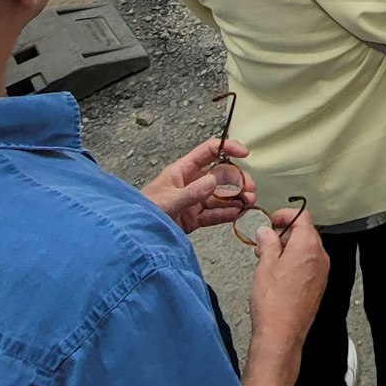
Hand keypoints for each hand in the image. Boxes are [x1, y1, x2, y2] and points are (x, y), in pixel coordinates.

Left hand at [142, 137, 257, 232]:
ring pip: (220, 196)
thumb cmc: (143, 211)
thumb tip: (213, 181)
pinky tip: (238, 213)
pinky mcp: (194, 218)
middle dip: (237, 180)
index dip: (228, 148)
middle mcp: (191, 183)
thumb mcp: (167, 200)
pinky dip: (227, 213)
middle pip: (220, 175)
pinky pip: (214, 213)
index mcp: (183, 170)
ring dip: (236, 198)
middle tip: (249, 189)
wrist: (135, 237)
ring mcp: (194, 201)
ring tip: (249, 202)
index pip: (209, 151)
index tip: (244, 153)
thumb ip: (191, 192)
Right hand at [248, 207, 328, 353]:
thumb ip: (267, 243)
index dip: (285, 215)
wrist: (281, 334)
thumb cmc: (273, 303)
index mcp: (308, 246)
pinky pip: (309, 264)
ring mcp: (322, 272)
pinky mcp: (319, 285)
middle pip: (305, 232)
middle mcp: (320, 257)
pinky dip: (295, 261)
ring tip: (268, 259)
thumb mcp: (264, 265)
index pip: (302, 216)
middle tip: (265, 242)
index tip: (272, 221)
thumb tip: (266, 231)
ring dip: (289, 248)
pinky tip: (278, 273)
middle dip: (285, 233)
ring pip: (307, 249)